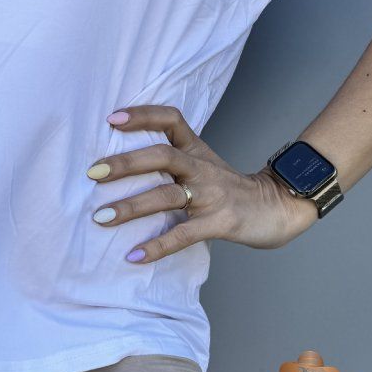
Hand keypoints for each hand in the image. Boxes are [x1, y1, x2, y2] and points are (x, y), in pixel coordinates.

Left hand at [87, 102, 319, 261]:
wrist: (277, 207)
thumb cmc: (230, 187)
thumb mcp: (203, 163)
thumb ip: (172, 158)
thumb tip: (123, 162)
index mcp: (196, 150)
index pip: (170, 119)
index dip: (142, 115)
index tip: (112, 118)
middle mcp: (201, 168)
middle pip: (162, 155)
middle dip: (126, 163)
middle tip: (94, 172)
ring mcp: (211, 195)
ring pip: (167, 196)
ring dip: (132, 207)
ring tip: (102, 217)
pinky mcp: (219, 222)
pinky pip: (183, 235)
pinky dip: (157, 246)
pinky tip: (134, 256)